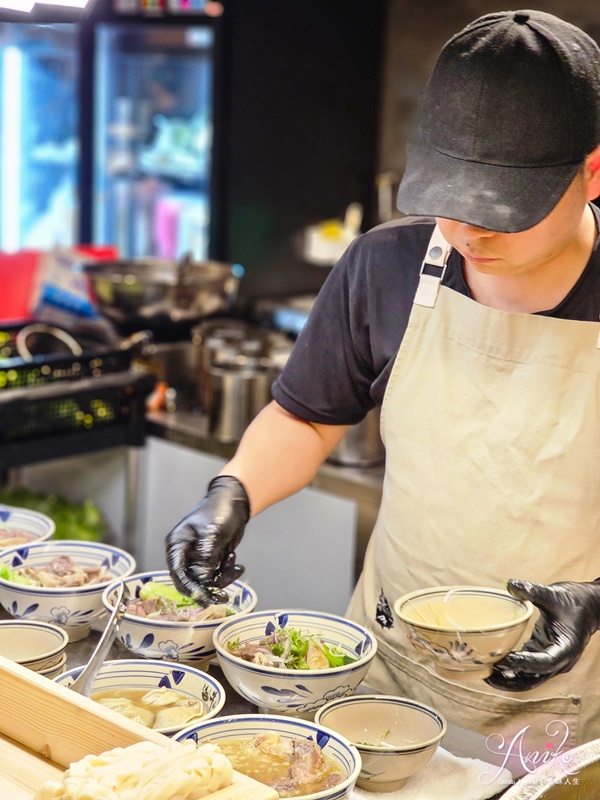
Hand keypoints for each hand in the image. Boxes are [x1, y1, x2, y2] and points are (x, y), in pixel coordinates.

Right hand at [165, 475, 249, 606]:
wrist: (235, 503)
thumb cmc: (219, 510)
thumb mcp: (212, 532)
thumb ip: (205, 556)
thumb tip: (201, 579)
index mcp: (177, 544)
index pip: (177, 572)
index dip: (189, 588)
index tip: (202, 598)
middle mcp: (184, 554)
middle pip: (191, 581)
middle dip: (208, 589)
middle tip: (223, 597)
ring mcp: (197, 558)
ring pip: (206, 581)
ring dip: (222, 579)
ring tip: (236, 567)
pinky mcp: (210, 561)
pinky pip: (217, 575)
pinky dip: (227, 573)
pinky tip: (236, 564)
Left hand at [486, 578, 599, 691]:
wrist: (588, 605)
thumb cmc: (574, 600)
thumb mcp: (553, 594)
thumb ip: (532, 591)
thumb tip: (509, 585)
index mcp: (566, 649)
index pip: (543, 662)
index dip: (523, 663)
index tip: (502, 659)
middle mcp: (559, 661)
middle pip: (532, 679)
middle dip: (509, 680)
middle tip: (485, 673)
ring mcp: (551, 661)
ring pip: (528, 679)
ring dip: (507, 678)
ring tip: (483, 672)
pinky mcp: (542, 654)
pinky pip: (525, 668)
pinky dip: (511, 669)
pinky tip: (492, 664)